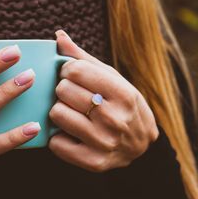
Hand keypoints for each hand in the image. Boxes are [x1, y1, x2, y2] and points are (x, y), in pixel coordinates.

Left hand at [48, 30, 158, 171]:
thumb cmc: (121, 104)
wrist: (141, 145)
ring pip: (56, 114)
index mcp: (123, 93)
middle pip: (63, 90)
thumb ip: (82, 58)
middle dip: (63, 90)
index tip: (72, 76)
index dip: (67, 70)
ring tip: (72, 112)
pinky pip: (56, 143)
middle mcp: (116, 118)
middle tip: (73, 96)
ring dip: (59, 111)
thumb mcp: (111, 78)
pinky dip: (58, 137)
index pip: (75, 70)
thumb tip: (58, 35)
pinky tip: (70, 133)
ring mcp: (105, 142)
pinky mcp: (94, 162)